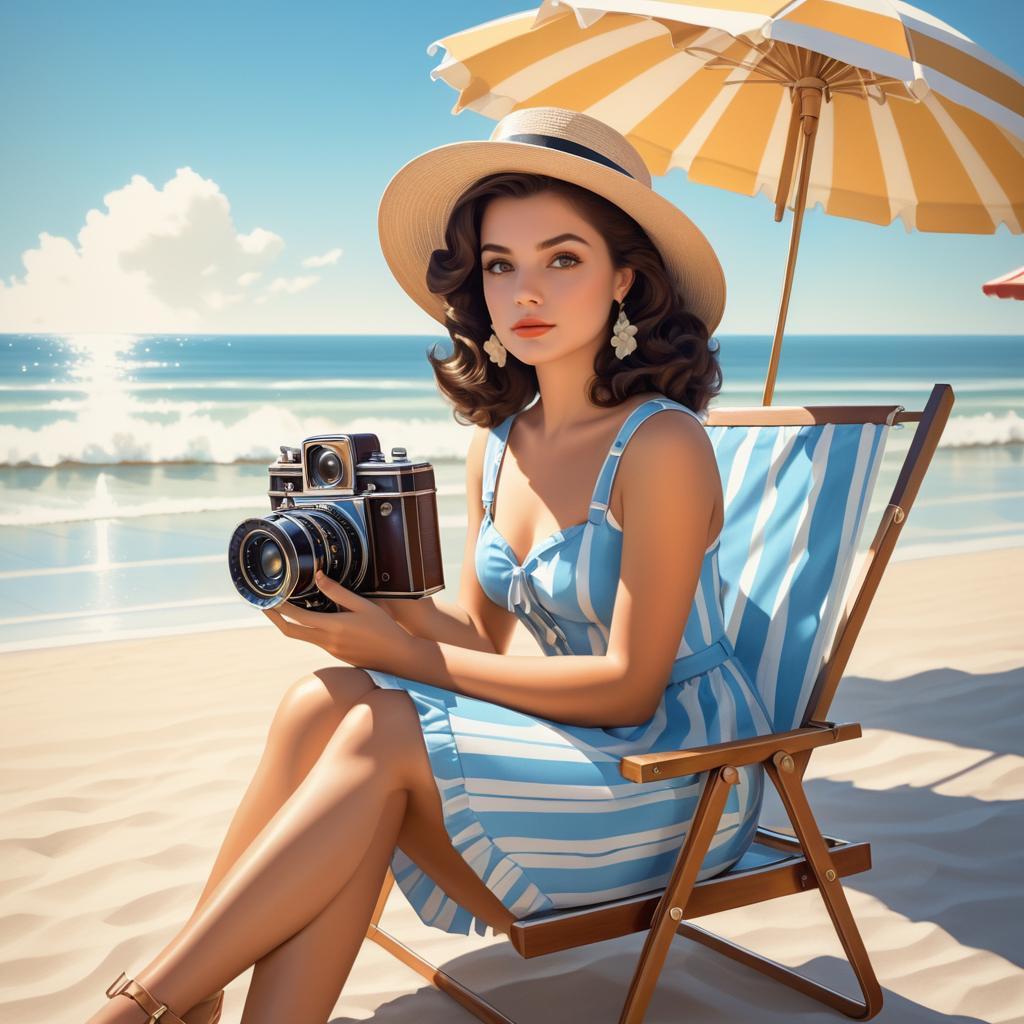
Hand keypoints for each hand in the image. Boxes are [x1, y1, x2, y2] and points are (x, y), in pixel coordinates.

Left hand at [262, 570, 412, 671]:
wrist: (397, 657)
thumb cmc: (384, 628)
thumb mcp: (363, 605)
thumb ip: (338, 592)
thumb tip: (317, 575)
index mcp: (333, 627)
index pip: (297, 617)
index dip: (280, 607)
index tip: (270, 597)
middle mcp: (327, 641)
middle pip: (290, 632)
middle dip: (275, 619)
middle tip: (265, 605)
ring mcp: (330, 650)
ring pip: (301, 636)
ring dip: (290, 623)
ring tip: (284, 607)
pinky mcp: (336, 654)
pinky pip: (314, 640)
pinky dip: (305, 628)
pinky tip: (310, 617)